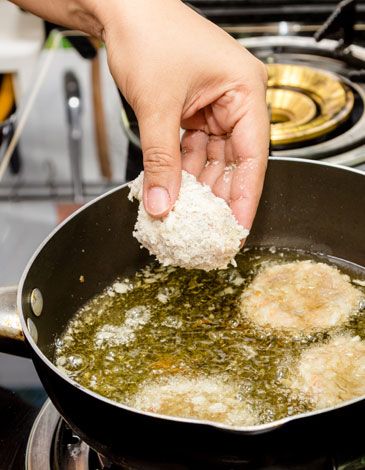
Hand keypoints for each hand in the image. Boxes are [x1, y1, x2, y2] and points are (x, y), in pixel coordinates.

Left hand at [102, 0, 268, 228]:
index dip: (245, 196)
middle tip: (210, 229)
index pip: (253, 156)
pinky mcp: (194, 110)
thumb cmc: (149, 31)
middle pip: (233, 161)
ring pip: (211, 158)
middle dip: (218, 196)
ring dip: (197, 186)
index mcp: (245, 90)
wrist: (120, 7)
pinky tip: (174, 190)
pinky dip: (182, 169)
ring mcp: (214, 106)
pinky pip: (193, 149)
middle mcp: (235, 99)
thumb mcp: (157, 106)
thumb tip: (163, 202)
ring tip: (188, 216)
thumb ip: (160, 160)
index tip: (237, 227)